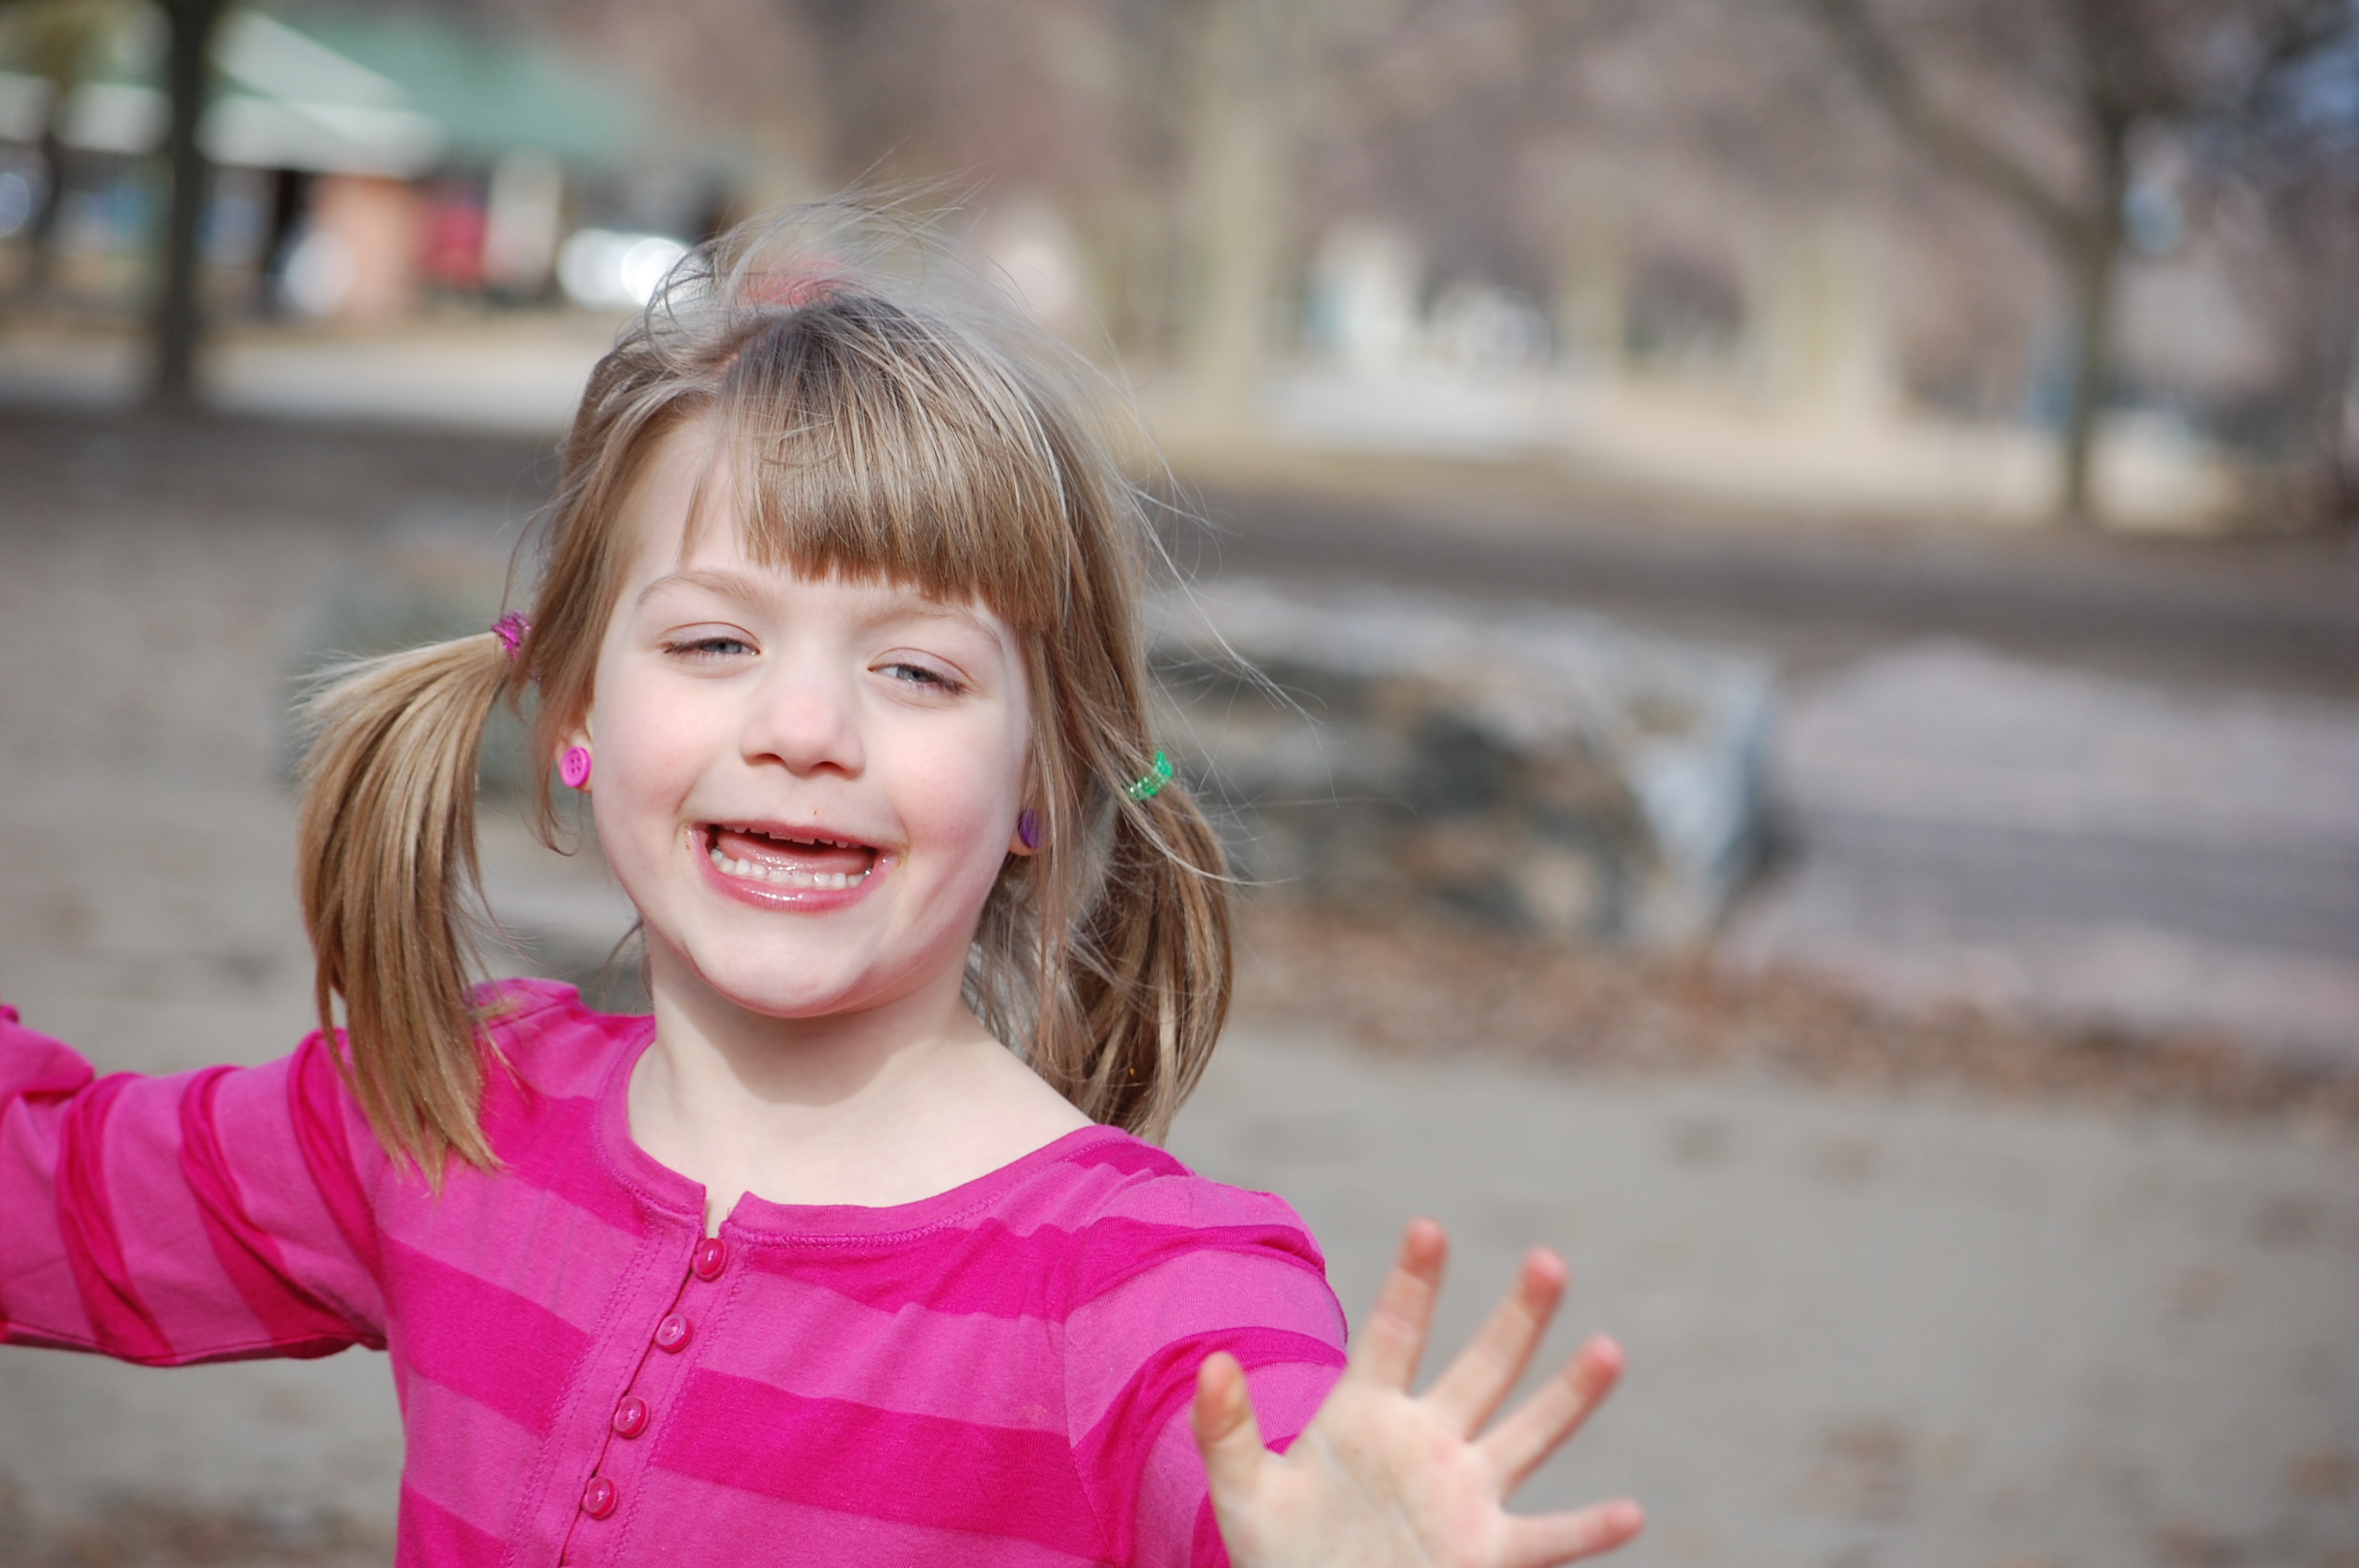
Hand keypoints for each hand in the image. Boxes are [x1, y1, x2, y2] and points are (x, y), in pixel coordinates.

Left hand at [1192, 1219, 1641, 1567]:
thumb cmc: (1279, 1553)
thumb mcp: (1244, 1491)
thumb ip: (1228, 1428)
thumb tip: (1210, 1363)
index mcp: (1367, 1411)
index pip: (1395, 1332)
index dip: (1414, 1282)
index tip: (1430, 1227)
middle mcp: (1428, 1440)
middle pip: (1483, 1367)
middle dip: (1517, 1317)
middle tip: (1550, 1261)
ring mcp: (1463, 1493)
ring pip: (1528, 1436)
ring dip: (1569, 1397)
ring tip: (1609, 1350)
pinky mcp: (1484, 1552)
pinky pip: (1544, 1539)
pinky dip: (1586, 1529)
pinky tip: (1630, 1513)